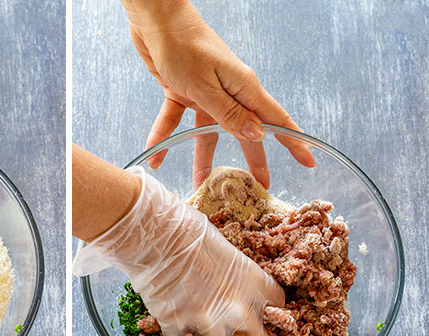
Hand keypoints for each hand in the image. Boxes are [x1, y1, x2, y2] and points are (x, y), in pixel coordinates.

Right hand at [72, 166, 284, 335]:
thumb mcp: (224, 247)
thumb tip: (227, 284)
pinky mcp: (179, 328)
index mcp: (254, 282)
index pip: (278, 308)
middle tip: (233, 334)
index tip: (256, 309)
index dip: (265, 310)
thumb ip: (234, 275)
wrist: (153, 236)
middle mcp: (238, 308)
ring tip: (196, 324)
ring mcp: (208, 322)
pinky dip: (176, 334)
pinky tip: (169, 317)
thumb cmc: (186, 230)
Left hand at [123, 0, 315, 186]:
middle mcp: (228, 92)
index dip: (293, 143)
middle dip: (251, 161)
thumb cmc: (184, 47)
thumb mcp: (206, 87)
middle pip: (243, 132)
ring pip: (207, 132)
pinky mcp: (182, 90)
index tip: (308, 162)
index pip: (275, 120)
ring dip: (202, 158)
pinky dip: (164, 136)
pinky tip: (155, 155)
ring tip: (200, 185)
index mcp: (243, 88)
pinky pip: (175, 120)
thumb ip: (229, 114)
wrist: (155, 19)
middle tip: (258, 188)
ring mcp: (205, 92)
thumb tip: (256, 136)